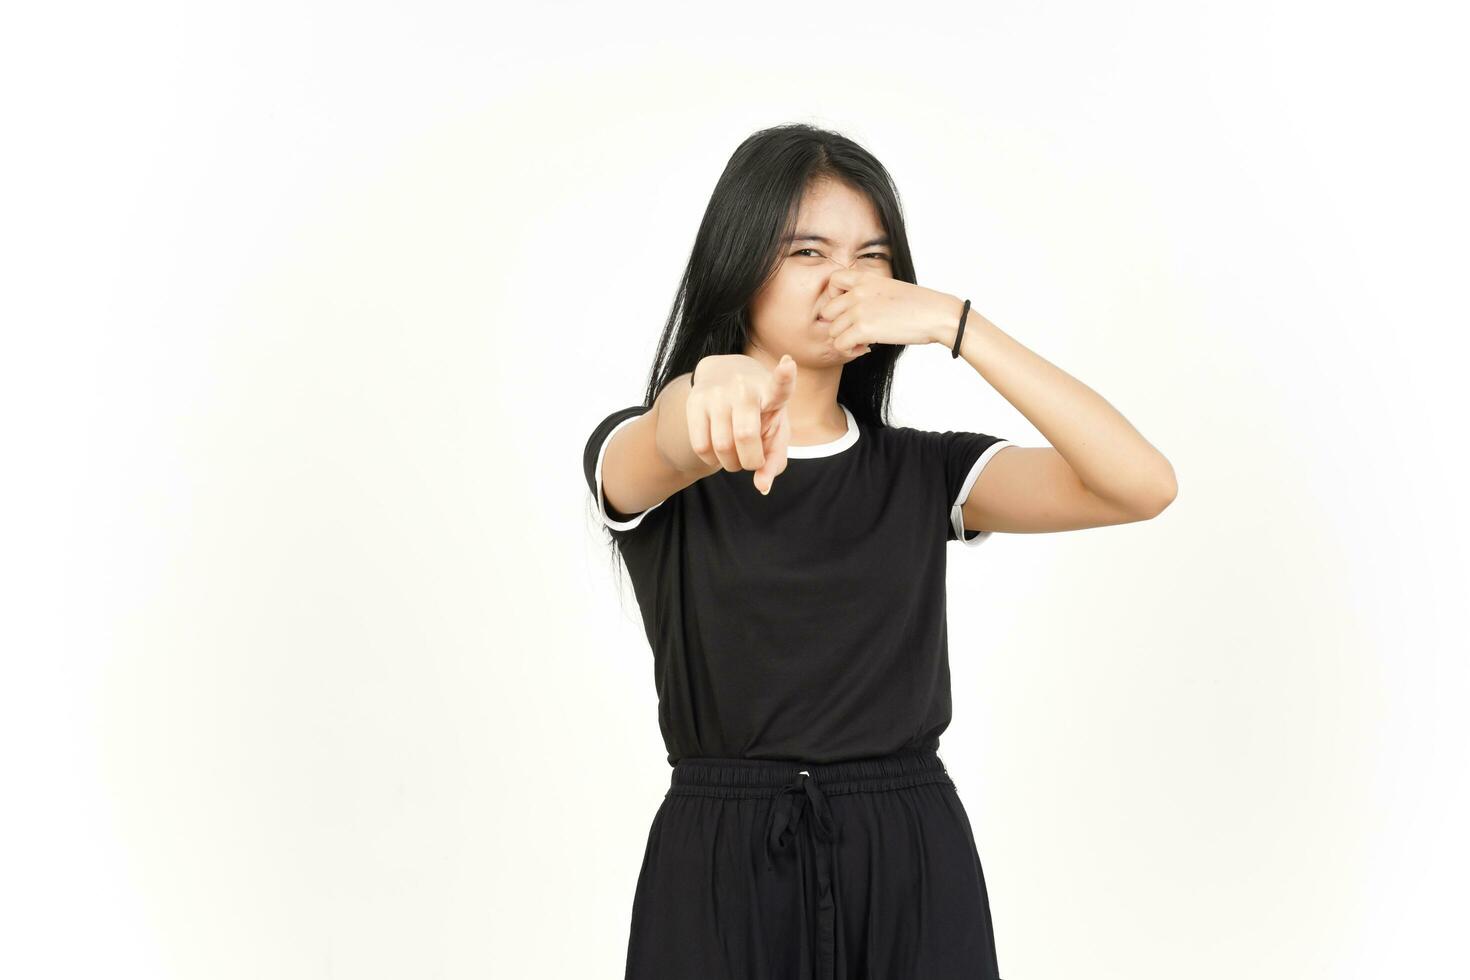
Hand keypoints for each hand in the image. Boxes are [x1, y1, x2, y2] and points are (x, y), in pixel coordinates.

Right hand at [686, 353, 796, 495]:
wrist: (723, 375)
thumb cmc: (759, 411)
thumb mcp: (774, 431)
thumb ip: (774, 460)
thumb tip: (762, 487)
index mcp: (771, 392)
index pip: (780, 385)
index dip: (784, 376)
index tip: (788, 364)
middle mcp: (744, 387)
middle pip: (745, 436)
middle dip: (750, 461)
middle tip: (752, 462)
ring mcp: (717, 392)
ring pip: (722, 446)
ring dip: (731, 464)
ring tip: (735, 457)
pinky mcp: (694, 400)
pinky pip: (701, 446)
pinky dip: (711, 460)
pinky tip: (718, 452)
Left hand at [817, 269, 962, 354]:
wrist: (937, 314)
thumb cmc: (919, 305)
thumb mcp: (889, 288)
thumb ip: (868, 293)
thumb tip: (852, 311)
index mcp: (866, 278)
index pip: (832, 281)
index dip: (833, 297)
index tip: (847, 310)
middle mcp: (858, 291)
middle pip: (827, 311)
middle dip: (838, 324)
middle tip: (855, 332)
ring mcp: (859, 310)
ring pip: (832, 330)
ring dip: (845, 339)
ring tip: (862, 342)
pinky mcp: (863, 329)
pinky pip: (840, 344)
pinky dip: (849, 351)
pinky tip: (865, 349)